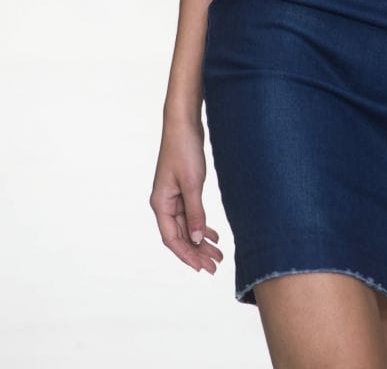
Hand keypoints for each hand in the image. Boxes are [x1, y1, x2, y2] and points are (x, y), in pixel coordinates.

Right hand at [150, 116, 223, 274]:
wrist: (183, 123)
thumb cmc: (184, 150)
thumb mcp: (193, 183)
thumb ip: (195, 212)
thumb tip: (197, 239)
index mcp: (161, 204)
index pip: (172, 239)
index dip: (187, 256)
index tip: (202, 268)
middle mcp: (164, 203)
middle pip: (180, 235)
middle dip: (197, 252)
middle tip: (215, 266)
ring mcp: (173, 196)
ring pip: (187, 226)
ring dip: (201, 240)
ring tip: (218, 254)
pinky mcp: (183, 188)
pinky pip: (191, 214)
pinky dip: (202, 224)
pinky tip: (213, 234)